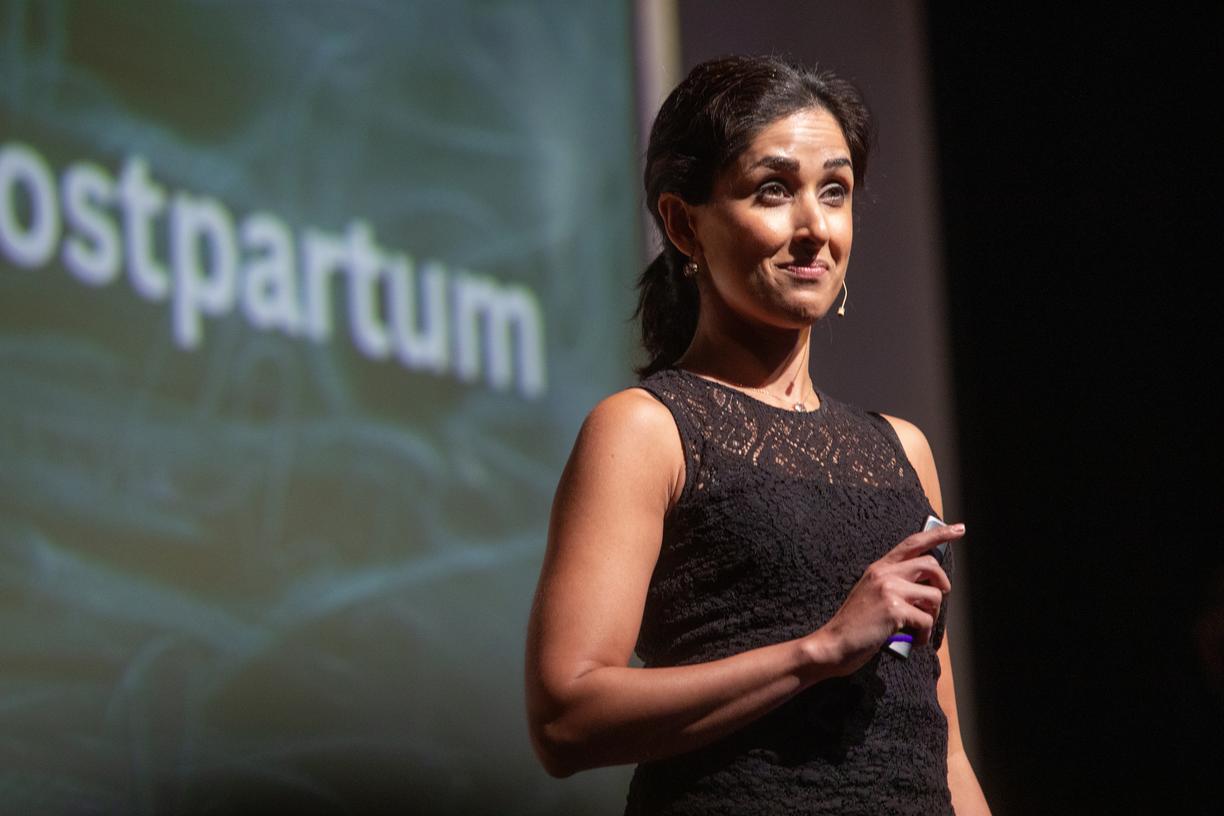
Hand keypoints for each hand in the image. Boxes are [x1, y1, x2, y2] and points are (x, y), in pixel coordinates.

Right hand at [814, 523, 963, 676]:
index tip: (959, 529)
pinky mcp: (894, 610)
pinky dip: (924, 636)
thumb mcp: (871, 594)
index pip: (913, 542)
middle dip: (942, 585)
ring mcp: (889, 590)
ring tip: (917, 628)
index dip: (939, 535)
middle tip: (933, 603)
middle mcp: (884, 573)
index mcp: (879, 568)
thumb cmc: (855, 625)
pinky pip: (926, 621)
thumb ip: (894, 584)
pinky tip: (913, 640)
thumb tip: (927, 588)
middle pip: (931, 565)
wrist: (833, 644)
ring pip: (934, 596)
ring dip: (932, 616)